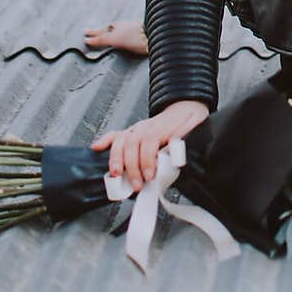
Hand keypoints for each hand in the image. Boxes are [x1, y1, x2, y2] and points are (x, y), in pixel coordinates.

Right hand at [91, 99, 209, 191]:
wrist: (185, 106)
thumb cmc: (189, 120)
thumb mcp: (194, 126)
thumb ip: (185, 137)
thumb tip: (176, 146)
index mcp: (160, 127)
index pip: (149, 141)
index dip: (148, 159)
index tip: (150, 175)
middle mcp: (145, 127)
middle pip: (132, 144)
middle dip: (131, 167)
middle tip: (136, 184)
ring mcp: (136, 129)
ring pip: (121, 141)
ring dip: (116, 158)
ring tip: (115, 174)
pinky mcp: (131, 133)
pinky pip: (115, 135)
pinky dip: (104, 140)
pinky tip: (97, 148)